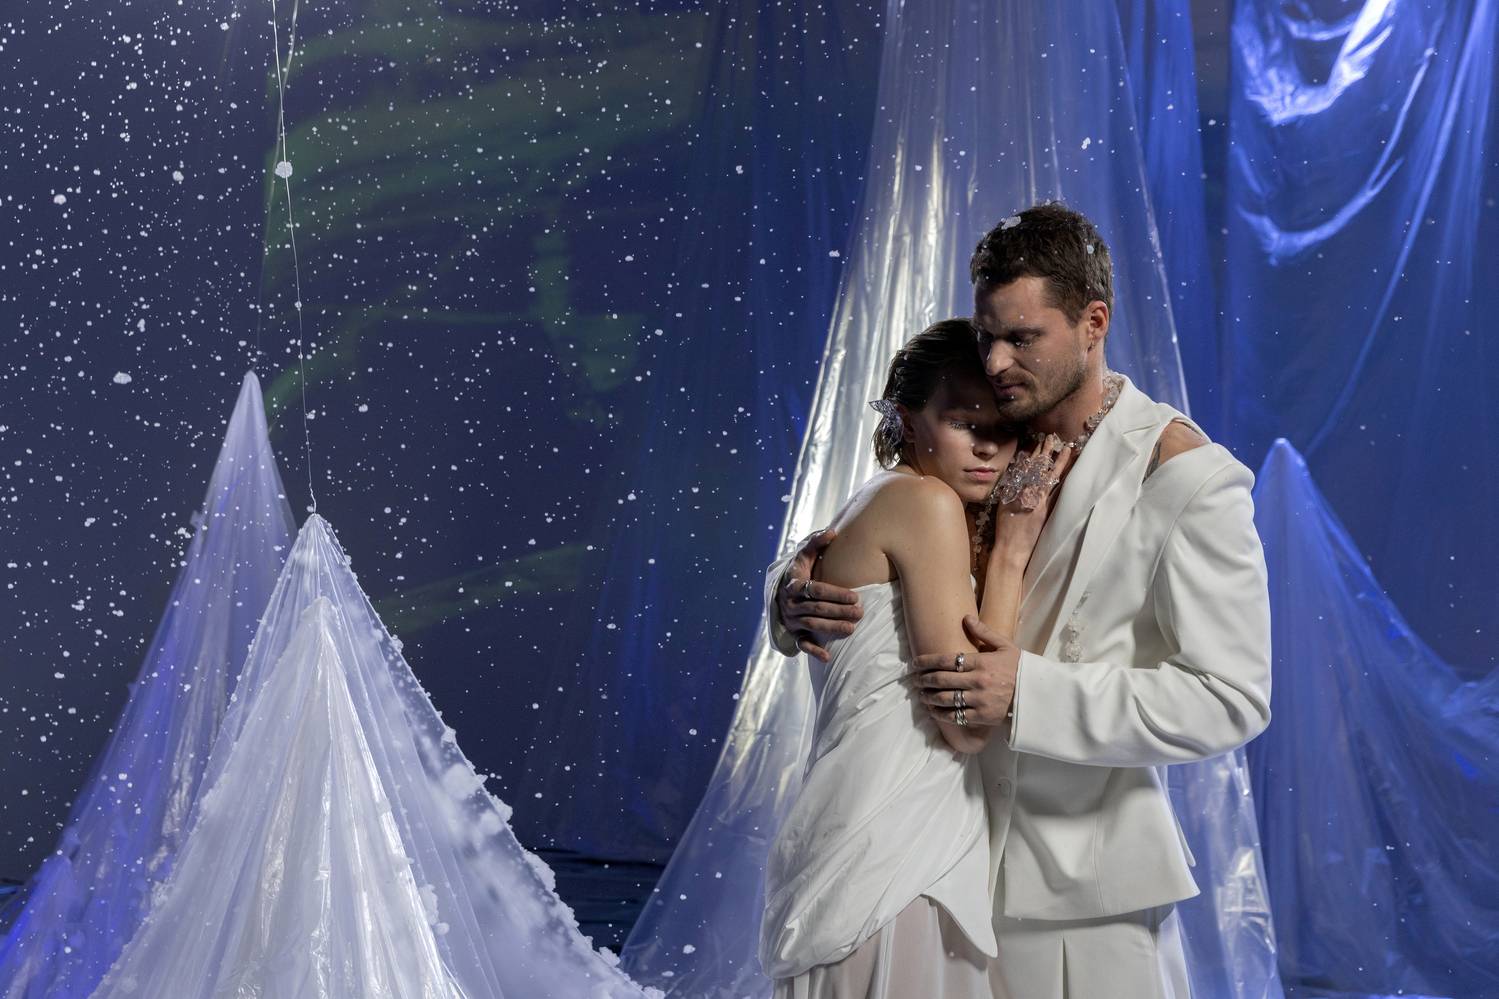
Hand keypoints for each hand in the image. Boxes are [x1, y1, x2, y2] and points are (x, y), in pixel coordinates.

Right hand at [777, 528, 862, 661]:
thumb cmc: (800, 572)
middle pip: (817, 609)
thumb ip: (816, 543)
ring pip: (813, 625)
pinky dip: (814, 651)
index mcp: (793, 584)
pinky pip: (802, 644)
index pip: (814, 589)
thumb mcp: (804, 556)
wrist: (781, 592)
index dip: (835, 593)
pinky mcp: (794, 633)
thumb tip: (832, 532)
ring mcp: (792, 620)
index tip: (855, 596)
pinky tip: (828, 657)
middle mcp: (791, 603)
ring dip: (833, 628)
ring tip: (853, 628)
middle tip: (860, 613)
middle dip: (839, 611)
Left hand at [910, 616, 1020, 725]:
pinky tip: (934, 710)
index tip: (915, 663)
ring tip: (922, 694)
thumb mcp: (1006, 646)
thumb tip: (966, 617)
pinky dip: (941, 714)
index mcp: (982, 662)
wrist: (1037, 695)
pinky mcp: (982, 716)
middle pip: (941, 679)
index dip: (926, 661)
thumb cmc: (1020, 668)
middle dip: (923, 679)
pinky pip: (956, 716)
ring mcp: (979, 700)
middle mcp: (978, 681)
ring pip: (945, 699)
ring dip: (929, 697)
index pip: (946, 660)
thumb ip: (984, 632)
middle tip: (915, 679)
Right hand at [991, 434, 1073, 562]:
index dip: (1033, 453)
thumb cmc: (1005, 528)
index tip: (1039, 441)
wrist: (1011, 548)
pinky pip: (1056, 493)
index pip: (1025, 466)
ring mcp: (1037, 502)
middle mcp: (1025, 493)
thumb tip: (1018, 474)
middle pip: (1038, 468)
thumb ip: (1011, 489)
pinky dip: (1062, 481)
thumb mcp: (1003, 504)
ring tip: (1067, 449)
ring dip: (1059, 462)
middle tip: (1053, 438)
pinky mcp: (1046, 511)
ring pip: (1050, 477)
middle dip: (1046, 452)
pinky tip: (1069, 472)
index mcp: (1013, 490)